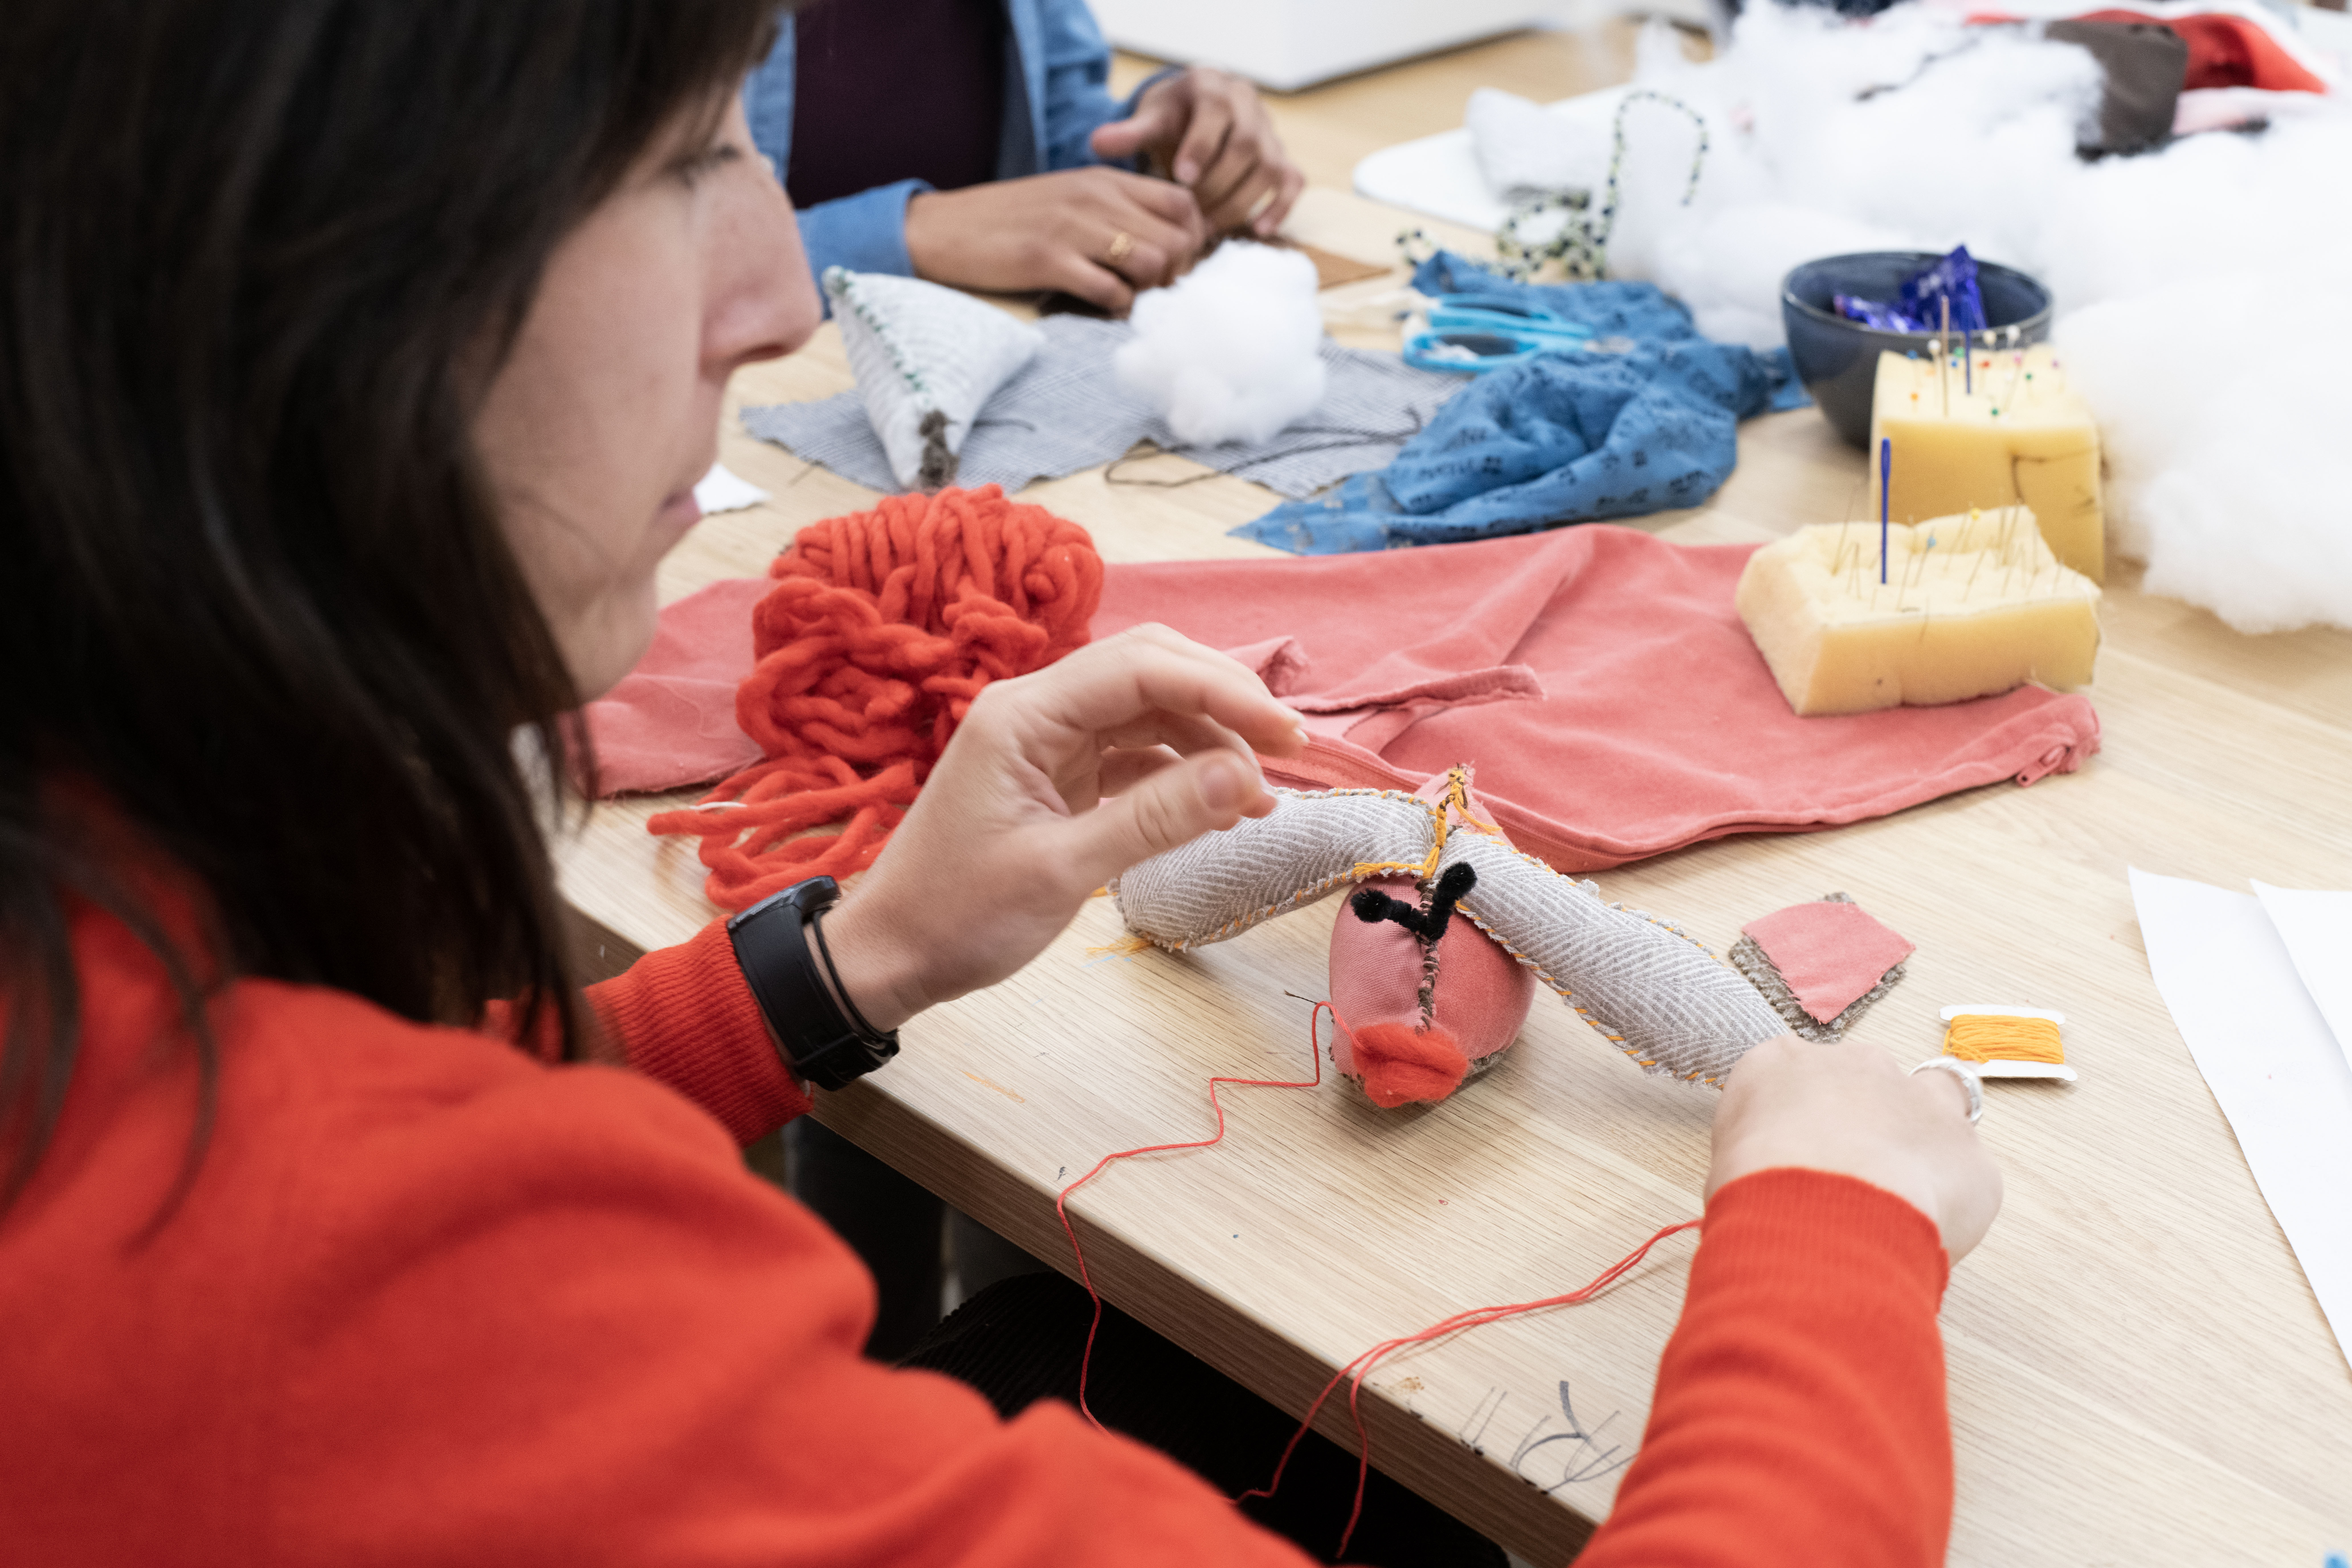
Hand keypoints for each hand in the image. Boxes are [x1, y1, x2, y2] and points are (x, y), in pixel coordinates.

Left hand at [821, 626, 1306, 1031]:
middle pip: (1151, 671)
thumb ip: (1155, 819)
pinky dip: (1183, 776)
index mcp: (1022, 716)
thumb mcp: (1061, 871)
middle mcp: (1036, 711)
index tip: (1284, 733)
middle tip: (1289, 750)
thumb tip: (1246, 778)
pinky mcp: (1059, 775)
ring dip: (1211, 745)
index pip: (1142, 669)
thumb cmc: (957, 917)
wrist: (891, 955)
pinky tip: (1224, 809)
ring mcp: (1048, 742)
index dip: (1223, 691)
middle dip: (1225, 704)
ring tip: (1261, 798)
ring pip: (1150, 713)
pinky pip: (1136, 755)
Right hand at [902, 167, 1205, 315]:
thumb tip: (1167, 246)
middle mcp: (1095, 198)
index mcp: (1105, 180)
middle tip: (1150, 292)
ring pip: (1152, 263)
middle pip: (1177, 239)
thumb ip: (1116, 212)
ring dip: (1147, 291)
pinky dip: (1114, 307)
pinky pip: (1110, 291)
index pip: (1183, 204)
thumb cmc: (1011, 221)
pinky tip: (1098, 307)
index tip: (1171, 264)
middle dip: (1174, 275)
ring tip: (1124, 298)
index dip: (1190, 240)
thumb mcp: (1071, 200)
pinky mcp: (1048, 259)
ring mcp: (1072, 227)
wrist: (943, 229)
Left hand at [1090, 67, 1304, 237]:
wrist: (1195, 115)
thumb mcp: (1148, 121)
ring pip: (1270, 167)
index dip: (1201, 145)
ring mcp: (1271, 133)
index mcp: (1212, 86)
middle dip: (1218, 183)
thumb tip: (1096, 143)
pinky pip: (1293, 182)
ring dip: (1241, 201)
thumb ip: (1127, 134)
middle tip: (1190, 212)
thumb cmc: (1170, 120)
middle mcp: (1248, 104)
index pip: (1216, 111)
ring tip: (1209, 227)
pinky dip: (1280, 207)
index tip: (1182, 178)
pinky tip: (1258, 231)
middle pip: (1246, 145)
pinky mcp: (1283, 159)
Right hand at [1706, 1034, 2003, 1258]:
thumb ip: (1763, 1146)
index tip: (1806, 1151)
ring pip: (1938, 1108)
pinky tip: (1922, 1232)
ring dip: (1923, 1145)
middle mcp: (1857, 1065)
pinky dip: (1950, 1202)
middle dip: (1870, 1124)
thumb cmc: (1758, 1190)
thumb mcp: (1729, 1158)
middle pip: (1872, 1083)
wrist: (1817, 1214)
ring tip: (1900, 1202)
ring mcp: (1921, 1102)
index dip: (1807, 1116)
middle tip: (1853, 1182)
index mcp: (1785, 1064)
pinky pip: (1966, 1176)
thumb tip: (1784, 1169)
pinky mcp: (1969, 1154)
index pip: (1800, 1074)